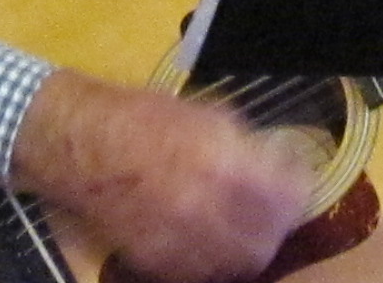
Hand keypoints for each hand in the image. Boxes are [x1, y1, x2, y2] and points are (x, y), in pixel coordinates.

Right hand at [11, 69, 315, 282]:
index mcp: (220, 160)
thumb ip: (246, 146)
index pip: (287, 194)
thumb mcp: (206, 115)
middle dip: (279, 224)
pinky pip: (203, 273)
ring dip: (252, 246)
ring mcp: (179, 240)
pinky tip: (216, 240)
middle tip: (278, 209)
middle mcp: (204, 206)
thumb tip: (277, 165)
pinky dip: (217, 261)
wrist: (82, 145)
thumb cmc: (143, 118)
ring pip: (240, 263)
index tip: (298, 179)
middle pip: (268, 238)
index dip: (300, 188)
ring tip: (251, 227)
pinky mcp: (157, 261)